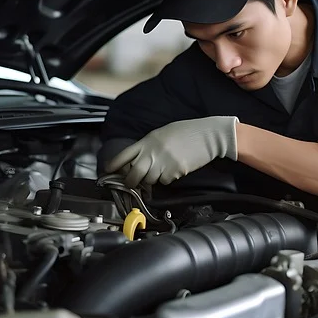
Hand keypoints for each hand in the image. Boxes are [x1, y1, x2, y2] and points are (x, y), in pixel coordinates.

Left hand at [105, 116, 238, 187]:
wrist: (209, 135)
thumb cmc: (188, 132)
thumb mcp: (163, 133)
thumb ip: (150, 145)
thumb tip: (139, 159)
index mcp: (148, 140)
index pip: (124, 155)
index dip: (114, 165)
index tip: (108, 171)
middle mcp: (153, 152)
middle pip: (133, 174)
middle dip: (130, 182)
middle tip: (131, 184)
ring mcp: (164, 163)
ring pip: (149, 180)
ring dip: (152, 180)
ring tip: (162, 170)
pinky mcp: (175, 171)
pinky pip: (165, 181)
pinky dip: (167, 179)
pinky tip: (175, 169)